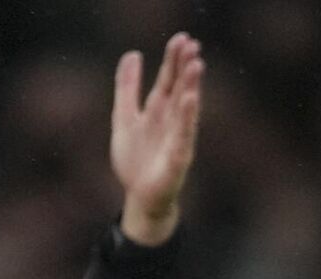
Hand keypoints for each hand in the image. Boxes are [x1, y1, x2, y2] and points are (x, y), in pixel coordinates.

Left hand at [112, 32, 204, 246]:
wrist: (139, 198)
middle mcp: (171, 121)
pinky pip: (183, 135)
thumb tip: (132, 54)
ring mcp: (177, 139)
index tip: (181, 38)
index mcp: (159, 110)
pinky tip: (189, 101)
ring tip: (196, 65)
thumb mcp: (124, 118)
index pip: (168, 79)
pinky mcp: (177, 159)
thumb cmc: (135, 161)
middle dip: (186, 67)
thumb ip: (127, 89)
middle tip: (192, 45)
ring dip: (192, 87)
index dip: (174, 60)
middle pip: (180, 89)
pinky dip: (186, 118)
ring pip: (186, 108)